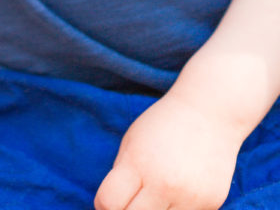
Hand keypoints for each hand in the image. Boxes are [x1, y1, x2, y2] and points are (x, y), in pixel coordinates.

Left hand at [95, 91, 240, 209]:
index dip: (103, 205)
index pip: (109, 202)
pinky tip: (180, 191)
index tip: (108, 203)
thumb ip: (120, 172)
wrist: (209, 112)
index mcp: (138, 162)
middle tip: (131, 200)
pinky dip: (177, 208)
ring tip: (156, 193)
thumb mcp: (132, 139)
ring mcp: (189, 197)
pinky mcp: (210, 205)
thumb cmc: (164, 123)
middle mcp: (163, 184)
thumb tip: (111, 205)